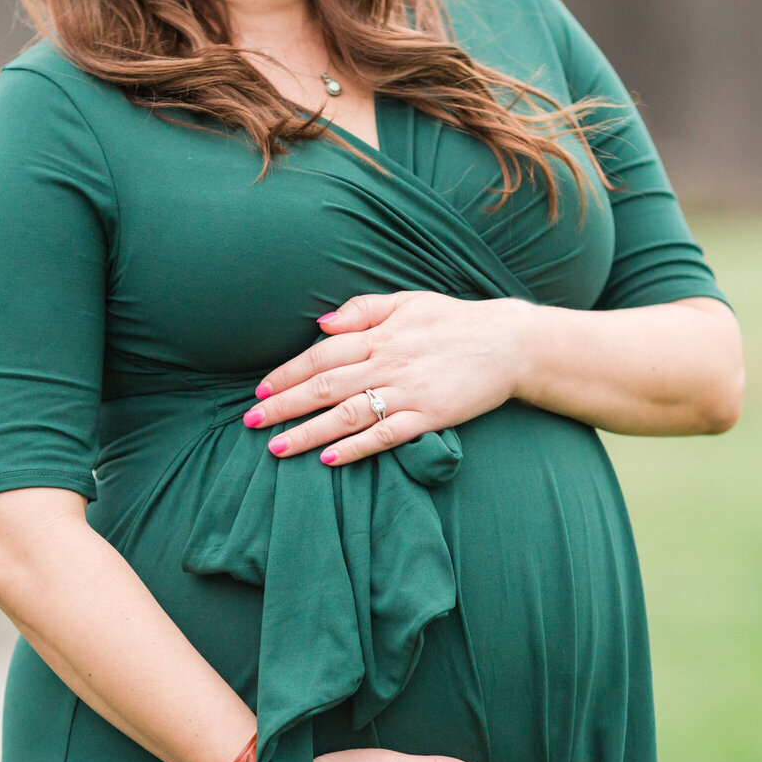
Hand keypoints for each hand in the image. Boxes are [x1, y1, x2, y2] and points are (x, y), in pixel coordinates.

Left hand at [243, 292, 537, 464]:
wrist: (510, 342)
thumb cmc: (454, 321)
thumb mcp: (407, 301)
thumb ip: (362, 310)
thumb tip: (320, 324)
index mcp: (378, 334)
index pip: (320, 355)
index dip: (287, 374)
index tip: (260, 391)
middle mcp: (387, 363)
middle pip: (324, 386)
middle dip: (284, 406)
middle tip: (251, 423)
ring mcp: (408, 391)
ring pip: (347, 414)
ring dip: (309, 432)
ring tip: (277, 448)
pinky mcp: (430, 417)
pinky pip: (386, 435)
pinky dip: (356, 448)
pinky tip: (330, 460)